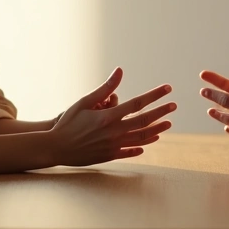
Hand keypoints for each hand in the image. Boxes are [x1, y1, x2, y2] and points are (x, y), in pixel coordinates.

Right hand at [50, 68, 175, 166]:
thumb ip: (105, 88)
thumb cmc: (68, 122)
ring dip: (156, 130)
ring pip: (141, 138)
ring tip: (168, 124)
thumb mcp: (84, 101)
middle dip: (161, 112)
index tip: (167, 89)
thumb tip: (120, 72)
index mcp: (108, 117)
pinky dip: (141, 146)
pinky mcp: (109, 156)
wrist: (55, 147)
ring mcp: (113, 146)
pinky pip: (130, 151)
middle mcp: (114, 132)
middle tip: (174, 106)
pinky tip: (148, 142)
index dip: (154, 95)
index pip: (138, 103)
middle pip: (144, 121)